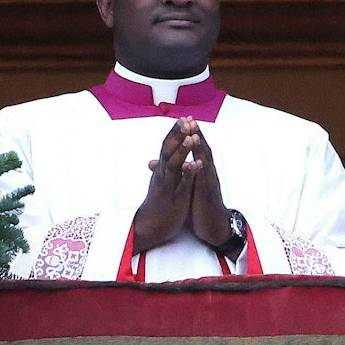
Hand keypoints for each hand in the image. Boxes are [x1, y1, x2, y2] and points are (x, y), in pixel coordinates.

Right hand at [132, 120, 196, 252]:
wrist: (149, 226)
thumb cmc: (158, 202)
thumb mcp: (160, 182)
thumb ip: (162, 169)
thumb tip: (160, 158)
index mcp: (162, 170)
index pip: (167, 146)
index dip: (175, 132)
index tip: (184, 118)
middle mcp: (163, 175)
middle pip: (168, 150)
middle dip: (178, 135)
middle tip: (186, 120)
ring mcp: (167, 186)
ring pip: (174, 165)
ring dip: (182, 150)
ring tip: (191, 137)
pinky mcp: (174, 198)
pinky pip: (181, 184)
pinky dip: (188, 174)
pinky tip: (195, 164)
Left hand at [181, 120, 230, 250]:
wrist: (214, 226)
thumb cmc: (202, 206)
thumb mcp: (192, 187)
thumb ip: (186, 174)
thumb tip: (176, 164)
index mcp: (203, 171)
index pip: (198, 149)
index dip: (192, 134)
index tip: (186, 120)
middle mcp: (208, 174)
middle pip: (203, 150)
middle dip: (197, 135)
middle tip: (190, 119)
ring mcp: (209, 183)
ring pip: (205, 162)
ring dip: (200, 148)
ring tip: (193, 135)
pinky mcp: (207, 195)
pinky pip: (204, 181)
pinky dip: (201, 170)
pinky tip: (198, 162)